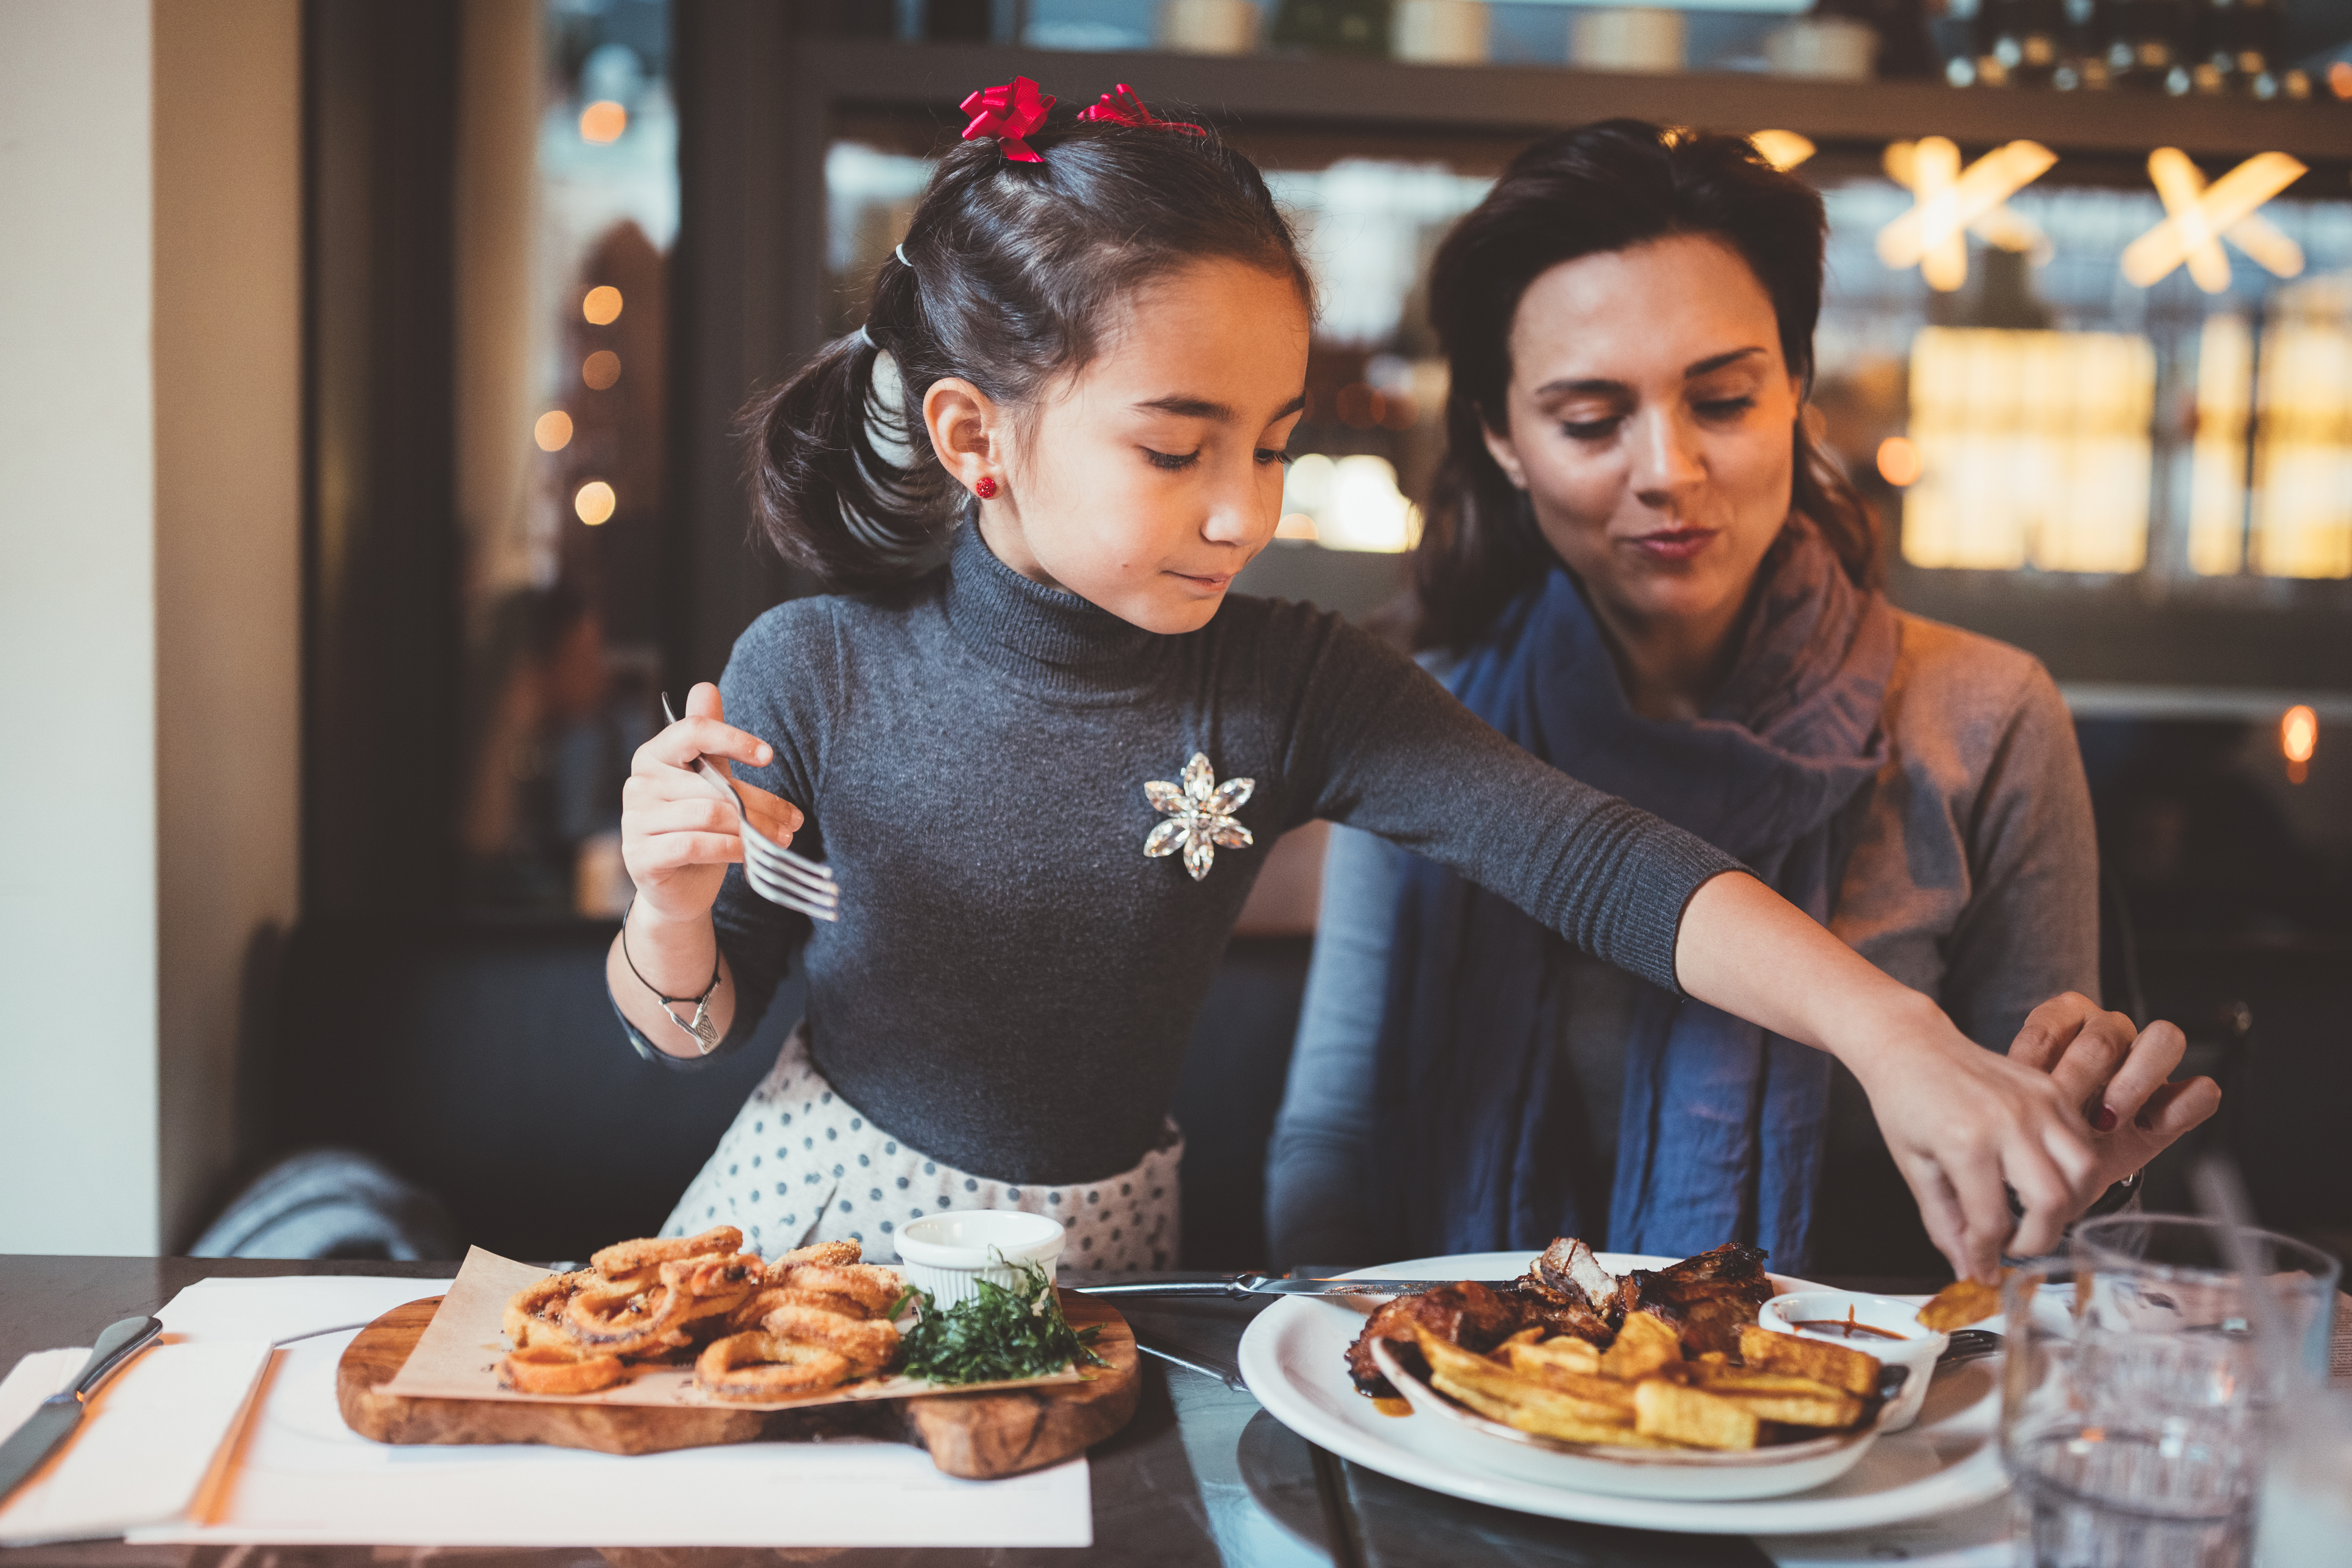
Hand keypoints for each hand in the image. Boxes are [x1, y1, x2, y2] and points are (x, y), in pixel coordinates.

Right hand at [620, 681, 804, 923]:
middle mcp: (639, 783)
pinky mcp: (640, 855)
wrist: (680, 889)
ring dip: (752, 829)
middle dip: (761, 803)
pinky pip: (695, 844)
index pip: (692, 731)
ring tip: (779, 839)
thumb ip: (711, 741)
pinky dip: (731, 849)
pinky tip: (750, 854)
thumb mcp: (709, 781)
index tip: (769, 756)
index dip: (732, 738)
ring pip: (708, 815)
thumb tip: (705, 687)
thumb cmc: (700, 829)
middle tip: (793, 820)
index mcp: (655, 756)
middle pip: (713, 783)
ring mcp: (634, 820)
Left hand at [1843, 992, 2099, 1282]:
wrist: (1911, 1045)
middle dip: (2038, 1240)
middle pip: (2054, 1202)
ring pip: (2084, 1173)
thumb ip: (1944, 1224)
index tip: (1982, 1268)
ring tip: (2035, 1216)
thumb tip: (1969, 1271)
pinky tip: (2045, 1180)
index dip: (1987, 1255)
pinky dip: (2075, 1172)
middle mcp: (2010, 1120)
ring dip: (2068, 1207)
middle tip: (2014, 1245)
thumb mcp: (1915, 1168)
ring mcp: (2038, 1101)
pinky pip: (2085, 1142)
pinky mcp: (2053, 1089)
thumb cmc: (1905, 1102)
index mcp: (1965, 1141)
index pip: (1992, 1222)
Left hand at [2007, 992, 2220, 1205]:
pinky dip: (2178, 1108)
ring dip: (2133, 1082)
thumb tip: (1999, 1090)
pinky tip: (2146, 1128)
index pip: (2052, 1023)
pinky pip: (2202, 1090)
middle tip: (2065, 1110)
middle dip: (2083, 1077)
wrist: (2065, 1167)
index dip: (2037, 1060)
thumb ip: (2012, 1087)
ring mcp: (2149, 1061)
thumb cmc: (2039, 1123)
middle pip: (2109, 1032)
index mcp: (2065, 1018)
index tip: (2024, 1093)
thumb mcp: (2017, 1103)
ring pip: (2165, 1039)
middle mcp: (2110, 1030)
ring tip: (2106, 1120)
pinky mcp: (2180, 1099)